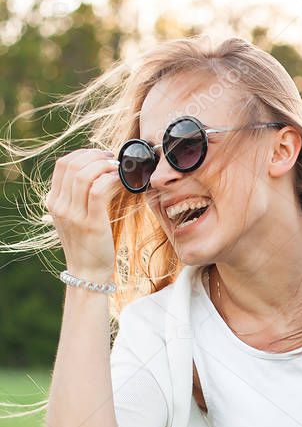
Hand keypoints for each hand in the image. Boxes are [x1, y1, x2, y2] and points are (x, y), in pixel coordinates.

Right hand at [44, 148, 119, 279]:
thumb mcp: (74, 218)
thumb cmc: (88, 244)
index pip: (63, 165)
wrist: (88, 273)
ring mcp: (73, 215)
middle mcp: (60, 206)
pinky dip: (112, 180)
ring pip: (85, 174)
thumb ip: (78, 197)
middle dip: (96, 156)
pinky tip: (123, 181)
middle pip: (73, 165)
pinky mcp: (90, 223)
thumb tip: (99, 172)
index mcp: (53, 201)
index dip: (84, 154)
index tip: (101, 155)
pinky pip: (99, 190)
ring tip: (119, 168)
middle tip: (113, 159)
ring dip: (105, 166)